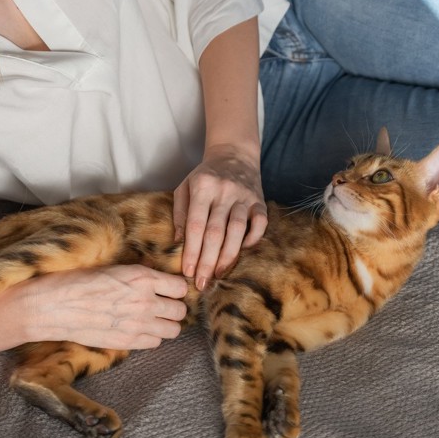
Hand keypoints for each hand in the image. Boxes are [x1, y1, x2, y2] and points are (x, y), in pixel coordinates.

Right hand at [0, 264, 187, 349]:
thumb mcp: (113, 268)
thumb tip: (156, 277)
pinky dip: (151, 338)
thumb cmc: (78, 281)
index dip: (176, 289)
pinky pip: (155, 343)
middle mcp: (146, 300)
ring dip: (166, 325)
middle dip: (174, 308)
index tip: (170, 290)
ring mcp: (138, 323)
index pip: (180, 287)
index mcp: (142, 277)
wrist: (54, 306)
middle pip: (181, 310)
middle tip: (163, 306)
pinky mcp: (128, 342)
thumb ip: (139, 275)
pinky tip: (138, 330)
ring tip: (153, 320)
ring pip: (173, 330)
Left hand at [173, 143, 267, 289]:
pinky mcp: (259, 200)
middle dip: (208, 261)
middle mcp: (223, 192)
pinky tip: (242, 252)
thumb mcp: (184, 187)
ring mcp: (244, 196)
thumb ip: (179, 213)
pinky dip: (253, 239)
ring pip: (237, 231)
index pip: (195, 225)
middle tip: (202, 283)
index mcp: (202, 188)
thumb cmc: (204, 176)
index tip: (188, 272)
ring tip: (219, 274)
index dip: (192, 251)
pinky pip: (260, 223)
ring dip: (228, 256)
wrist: (234, 154)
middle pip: (215, 232)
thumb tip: (178, 242)